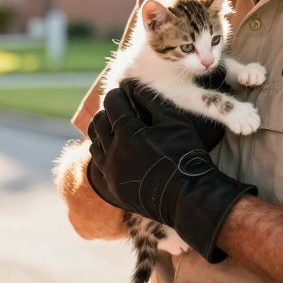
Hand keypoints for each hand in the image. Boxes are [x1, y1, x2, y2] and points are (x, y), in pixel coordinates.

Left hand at [86, 81, 255, 262]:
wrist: (187, 197)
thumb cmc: (185, 155)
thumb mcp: (173, 121)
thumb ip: (150, 100)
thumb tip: (133, 85)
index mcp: (126, 132)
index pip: (112, 103)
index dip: (118, 94)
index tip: (125, 92)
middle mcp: (112, 151)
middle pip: (99, 121)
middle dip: (108, 111)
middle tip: (120, 108)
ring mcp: (110, 171)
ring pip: (95, 143)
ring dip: (102, 131)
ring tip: (116, 127)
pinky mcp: (112, 187)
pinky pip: (98, 164)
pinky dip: (103, 152)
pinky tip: (116, 149)